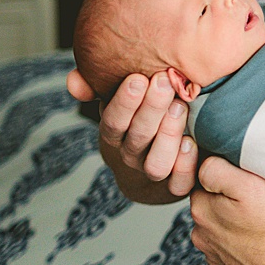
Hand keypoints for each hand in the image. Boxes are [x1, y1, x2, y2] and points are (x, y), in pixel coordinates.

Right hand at [70, 68, 197, 200]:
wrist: (148, 167)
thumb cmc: (135, 120)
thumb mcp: (116, 101)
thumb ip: (95, 87)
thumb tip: (74, 81)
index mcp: (114, 135)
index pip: (113, 122)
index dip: (124, 102)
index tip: (138, 78)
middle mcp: (131, 156)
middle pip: (138, 137)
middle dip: (151, 108)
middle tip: (165, 83)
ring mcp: (152, 172)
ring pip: (156, 164)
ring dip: (168, 135)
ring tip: (180, 107)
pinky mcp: (174, 186)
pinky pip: (179, 184)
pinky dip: (185, 165)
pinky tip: (191, 142)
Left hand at [190, 157, 264, 264]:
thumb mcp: (250, 185)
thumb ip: (217, 171)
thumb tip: (203, 164)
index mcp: (201, 210)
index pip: (203, 179)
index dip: (226, 174)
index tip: (247, 180)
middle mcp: (202, 234)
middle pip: (210, 201)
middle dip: (228, 197)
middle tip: (258, 198)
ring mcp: (216, 253)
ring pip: (221, 223)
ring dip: (234, 218)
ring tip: (262, 217)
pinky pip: (231, 242)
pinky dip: (242, 237)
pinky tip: (261, 235)